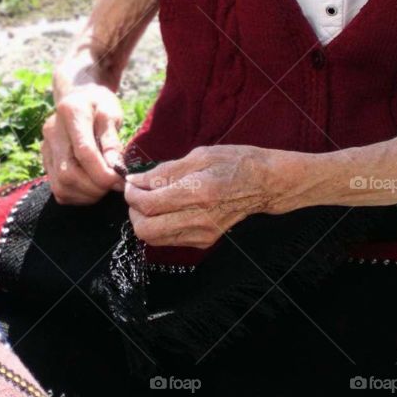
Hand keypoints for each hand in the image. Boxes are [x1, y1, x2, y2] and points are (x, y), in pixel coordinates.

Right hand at [41, 84, 125, 204]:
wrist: (78, 97)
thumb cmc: (99, 104)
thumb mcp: (112, 113)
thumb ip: (112, 140)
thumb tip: (115, 168)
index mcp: (70, 113)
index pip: (84, 151)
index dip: (103, 172)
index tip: (121, 180)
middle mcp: (52, 131)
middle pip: (68, 173)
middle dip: (95, 187)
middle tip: (115, 185)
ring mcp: (45, 148)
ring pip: (61, 185)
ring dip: (87, 195)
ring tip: (105, 187)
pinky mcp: (45, 161)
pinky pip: (58, 190)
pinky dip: (78, 196)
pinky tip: (92, 188)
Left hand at [123, 145, 273, 247]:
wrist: (264, 184)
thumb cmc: (235, 163)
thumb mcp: (200, 155)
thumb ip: (164, 171)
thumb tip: (135, 181)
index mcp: (198, 192)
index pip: (149, 205)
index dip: (131, 194)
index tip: (131, 183)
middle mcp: (199, 219)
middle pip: (145, 229)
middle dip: (134, 211)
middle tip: (139, 194)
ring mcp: (202, 234)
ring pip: (154, 238)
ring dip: (144, 220)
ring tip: (153, 200)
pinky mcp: (204, 241)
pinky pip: (169, 239)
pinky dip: (160, 225)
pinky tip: (168, 209)